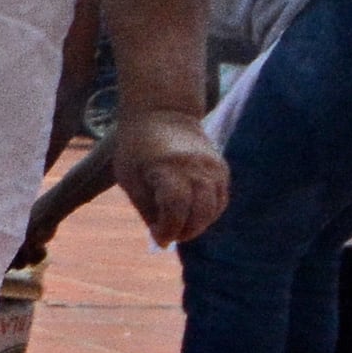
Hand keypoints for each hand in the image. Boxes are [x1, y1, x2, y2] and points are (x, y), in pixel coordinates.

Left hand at [117, 113, 231, 248]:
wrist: (162, 113)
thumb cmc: (138, 148)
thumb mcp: (130, 178)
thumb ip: (147, 209)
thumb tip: (164, 239)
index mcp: (166, 167)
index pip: (175, 207)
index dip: (168, 229)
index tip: (159, 238)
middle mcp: (194, 166)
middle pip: (200, 211)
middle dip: (185, 231)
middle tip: (169, 234)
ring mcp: (211, 166)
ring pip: (214, 208)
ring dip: (198, 224)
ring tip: (180, 223)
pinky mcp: (221, 167)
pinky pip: (221, 199)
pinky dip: (209, 213)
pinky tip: (192, 213)